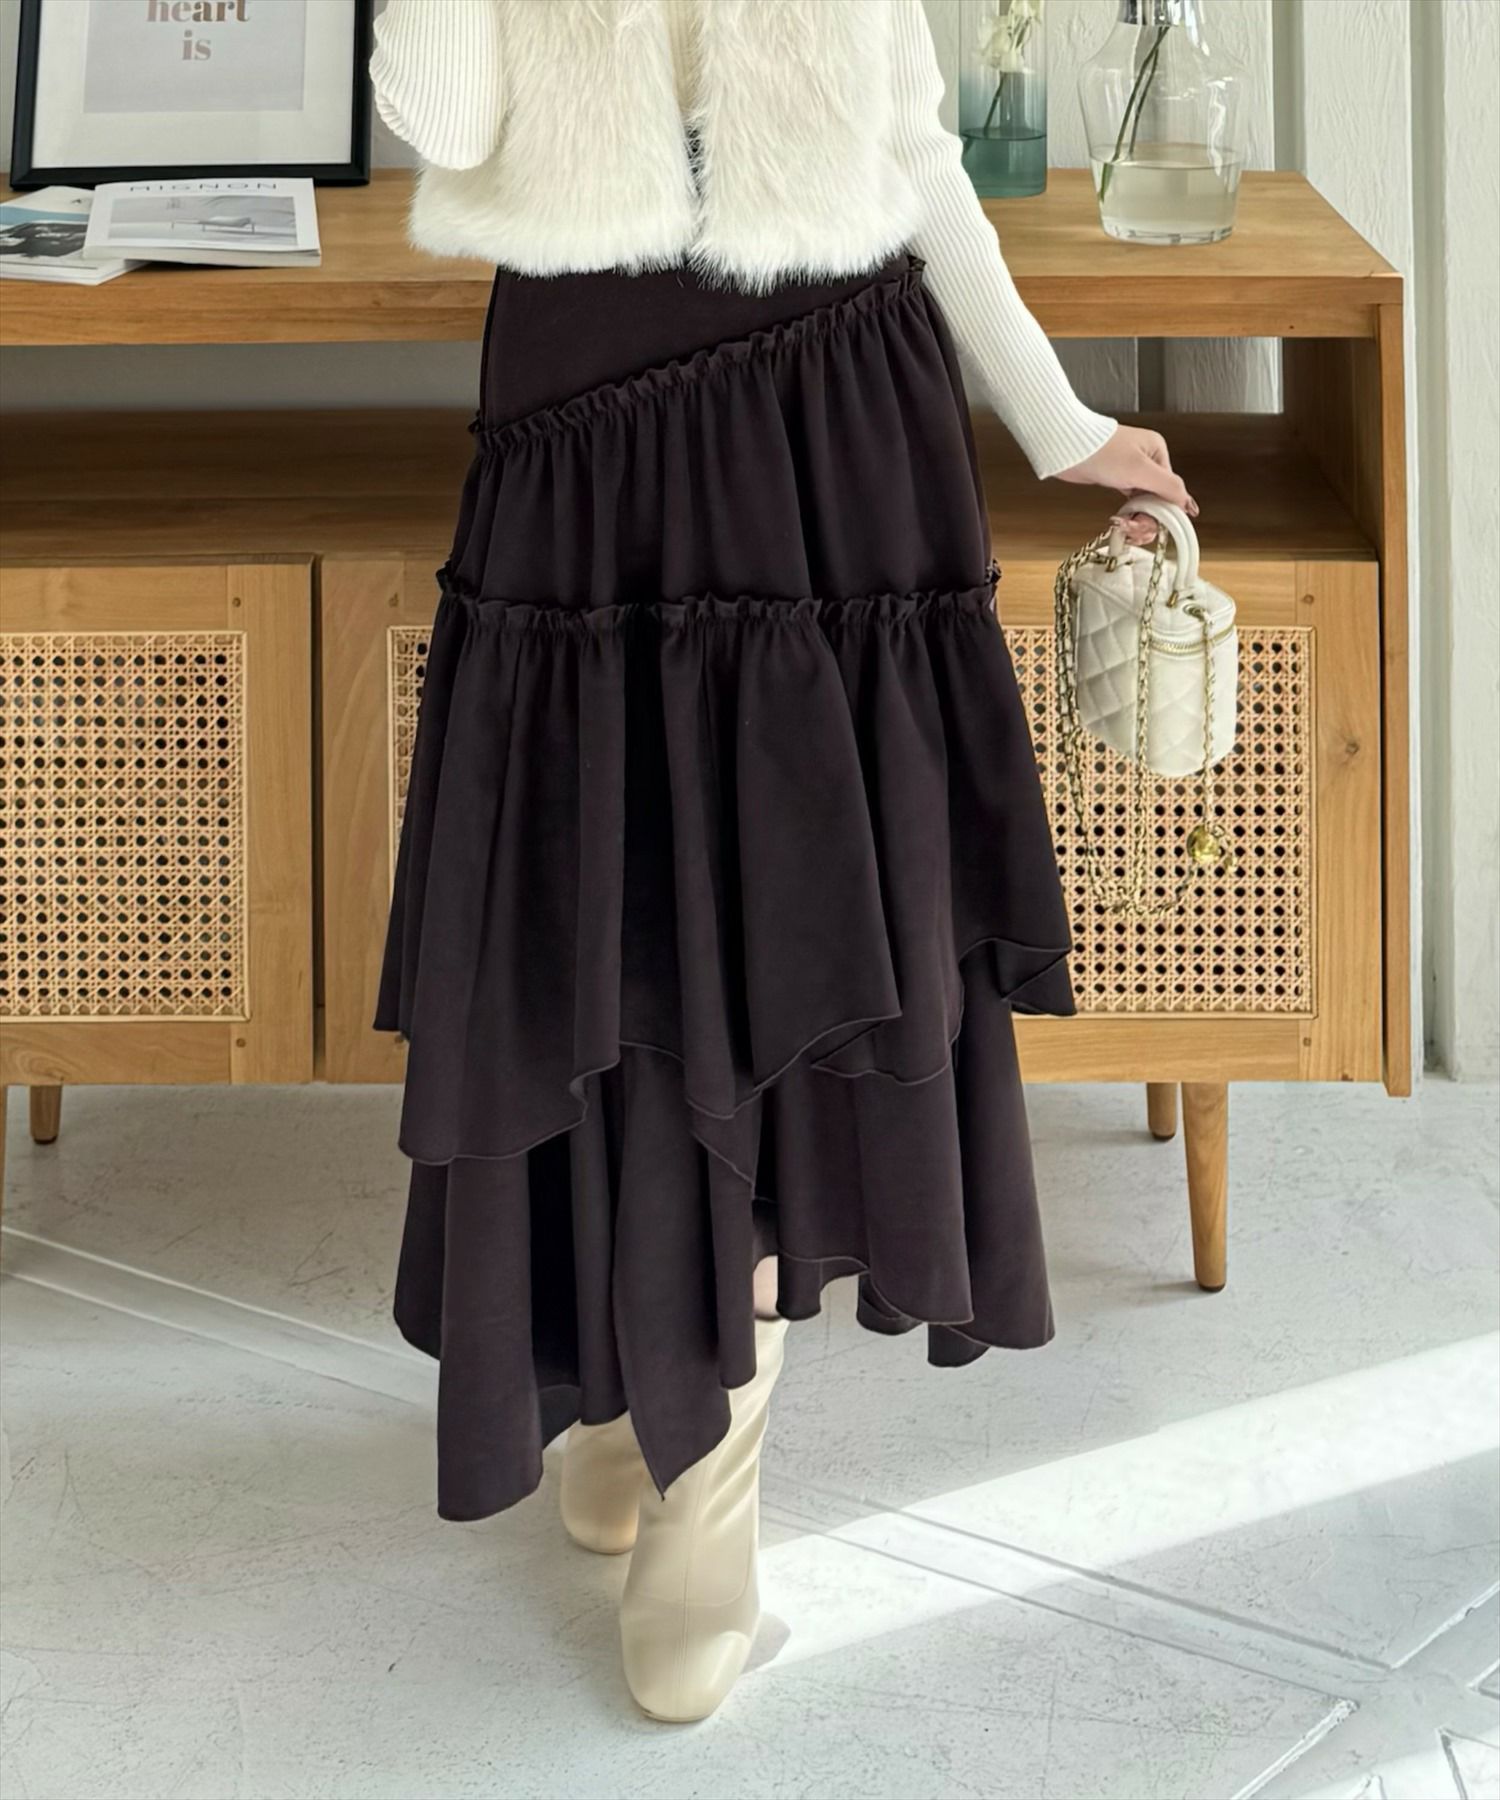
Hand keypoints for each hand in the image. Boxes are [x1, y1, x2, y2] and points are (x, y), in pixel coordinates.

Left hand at [1053, 424, 1198, 518]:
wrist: (1067, 450)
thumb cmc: (1100, 451)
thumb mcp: (1140, 469)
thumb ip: (1167, 486)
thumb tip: (1187, 502)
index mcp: (1157, 452)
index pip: (1171, 489)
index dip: (1164, 511)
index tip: (1157, 526)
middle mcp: (1147, 462)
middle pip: (1159, 499)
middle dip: (1147, 518)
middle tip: (1133, 528)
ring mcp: (1131, 472)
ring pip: (1145, 504)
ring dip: (1137, 519)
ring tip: (1125, 526)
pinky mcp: (1116, 481)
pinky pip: (1131, 504)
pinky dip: (1128, 515)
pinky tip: (1122, 521)